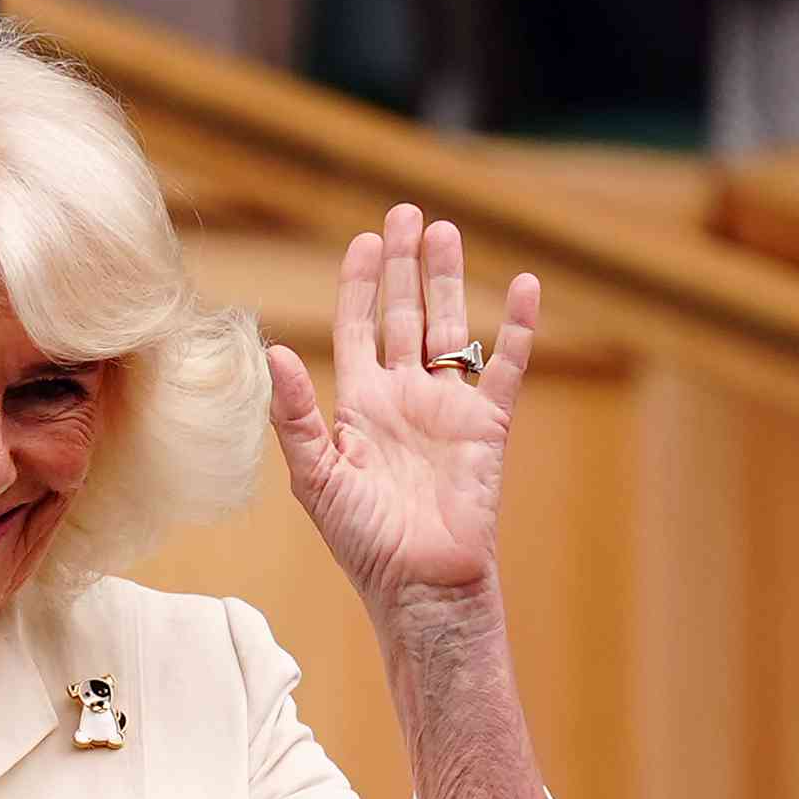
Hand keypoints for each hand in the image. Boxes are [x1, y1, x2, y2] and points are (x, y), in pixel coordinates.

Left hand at [267, 204, 536, 622]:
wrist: (420, 585)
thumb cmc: (363, 543)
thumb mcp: (316, 477)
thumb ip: (297, 415)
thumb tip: (273, 350)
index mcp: (360, 408)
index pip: (357, 329)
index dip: (359, 285)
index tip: (364, 241)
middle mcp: (404, 400)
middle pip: (405, 316)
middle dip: (404, 266)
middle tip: (406, 213)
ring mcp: (448, 410)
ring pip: (451, 329)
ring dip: (448, 281)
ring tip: (444, 231)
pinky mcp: (488, 426)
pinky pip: (507, 366)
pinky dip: (519, 328)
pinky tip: (524, 287)